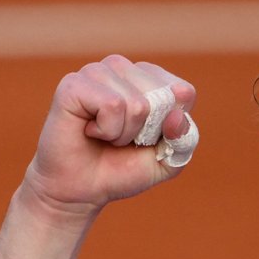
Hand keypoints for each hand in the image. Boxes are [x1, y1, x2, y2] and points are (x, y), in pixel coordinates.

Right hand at [20, 55, 196, 218]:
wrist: (80, 191)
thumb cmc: (121, 170)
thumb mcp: (167, 160)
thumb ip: (185, 140)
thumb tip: (176, 116)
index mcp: (147, 77)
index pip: (184, 92)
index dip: (170, 127)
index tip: (147, 138)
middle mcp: (121, 67)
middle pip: (162, 96)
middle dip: (147, 131)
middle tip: (121, 139)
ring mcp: (96, 72)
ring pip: (137, 103)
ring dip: (124, 133)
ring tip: (104, 135)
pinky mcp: (74, 84)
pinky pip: (113, 105)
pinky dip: (106, 130)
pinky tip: (90, 131)